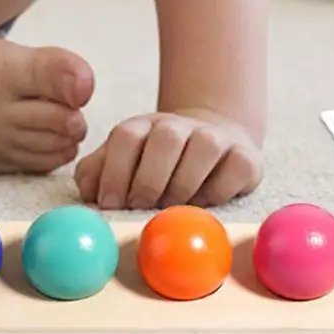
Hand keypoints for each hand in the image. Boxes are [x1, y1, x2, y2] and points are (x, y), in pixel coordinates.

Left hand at [74, 108, 261, 210]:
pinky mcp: (244, 156)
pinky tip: (203, 204)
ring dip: (184, 184)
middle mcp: (179, 125)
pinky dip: (218, 190)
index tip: (109, 203)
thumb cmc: (158, 163)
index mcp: (144, 126)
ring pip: (203, 148)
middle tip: (140, 207)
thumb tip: (88, 192)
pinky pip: (234, 170)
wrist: (213, 142)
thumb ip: (98, 173)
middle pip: (165, 138)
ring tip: (171, 208)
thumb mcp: (124, 162)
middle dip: (149, 178)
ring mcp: (215, 137)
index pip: (125, 136)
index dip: (113, 170)